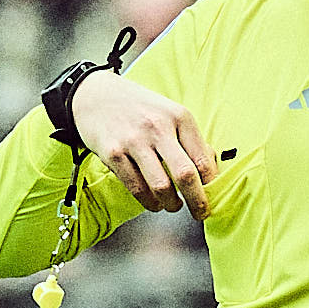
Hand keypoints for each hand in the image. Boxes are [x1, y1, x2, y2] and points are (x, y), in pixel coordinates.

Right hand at [71, 70, 216, 216]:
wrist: (96, 95)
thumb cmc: (139, 107)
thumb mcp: (169, 112)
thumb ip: (189, 138)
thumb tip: (210, 169)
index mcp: (179, 117)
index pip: (204, 159)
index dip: (211, 184)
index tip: (212, 195)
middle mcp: (158, 127)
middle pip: (186, 175)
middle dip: (197, 201)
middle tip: (201, 213)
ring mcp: (134, 141)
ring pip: (161, 186)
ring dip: (171, 204)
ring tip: (173, 205)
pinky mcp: (113, 153)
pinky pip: (136, 187)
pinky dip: (148, 202)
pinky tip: (153, 202)